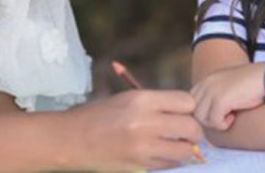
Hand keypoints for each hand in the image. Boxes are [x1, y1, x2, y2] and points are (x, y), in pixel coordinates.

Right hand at [63, 89, 202, 170]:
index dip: (188, 108)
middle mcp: (146, 122)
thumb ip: (156, 104)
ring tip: (177, 145)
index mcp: (142, 99)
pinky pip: (169, 165)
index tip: (183, 112)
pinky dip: (171, 161)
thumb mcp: (126, 99)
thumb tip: (186, 112)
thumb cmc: (98, 116)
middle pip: (191, 127)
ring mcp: (143, 147)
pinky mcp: (140, 166)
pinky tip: (161, 154)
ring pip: (185, 151)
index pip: (187, 102)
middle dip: (193, 131)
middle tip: (187, 133)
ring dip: (185, 149)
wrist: (70, 139)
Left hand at [190, 63, 264, 129]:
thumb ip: (214, 95)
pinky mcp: (220, 100)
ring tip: (230, 117)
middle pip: (194, 111)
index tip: (218, 115)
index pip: (191, 102)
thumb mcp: (227, 86)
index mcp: (206, 79)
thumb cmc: (250, 84)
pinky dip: (224, 124)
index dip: (203, 112)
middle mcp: (206, 83)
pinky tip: (234, 117)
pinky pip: (214, 121)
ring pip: (201, 118)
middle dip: (208, 119)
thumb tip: (204, 116)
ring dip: (215, 122)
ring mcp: (211, 90)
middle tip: (224, 117)